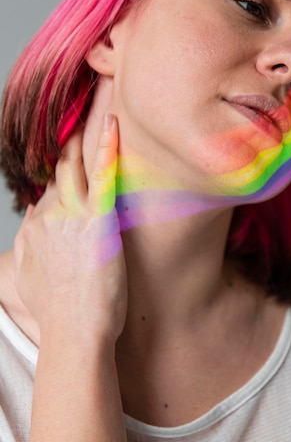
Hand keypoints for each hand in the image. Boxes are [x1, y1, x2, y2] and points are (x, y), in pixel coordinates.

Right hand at [14, 114, 126, 345]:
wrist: (73, 334)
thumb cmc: (59, 314)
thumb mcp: (29, 279)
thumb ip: (27, 249)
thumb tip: (33, 227)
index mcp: (37, 227)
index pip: (51, 187)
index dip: (62, 168)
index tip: (71, 149)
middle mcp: (50, 215)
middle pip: (60, 169)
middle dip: (69, 142)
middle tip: (80, 113)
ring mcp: (72, 214)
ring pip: (77, 164)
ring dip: (85, 134)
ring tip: (99, 107)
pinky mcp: (97, 219)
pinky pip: (102, 174)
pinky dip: (106, 146)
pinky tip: (113, 124)